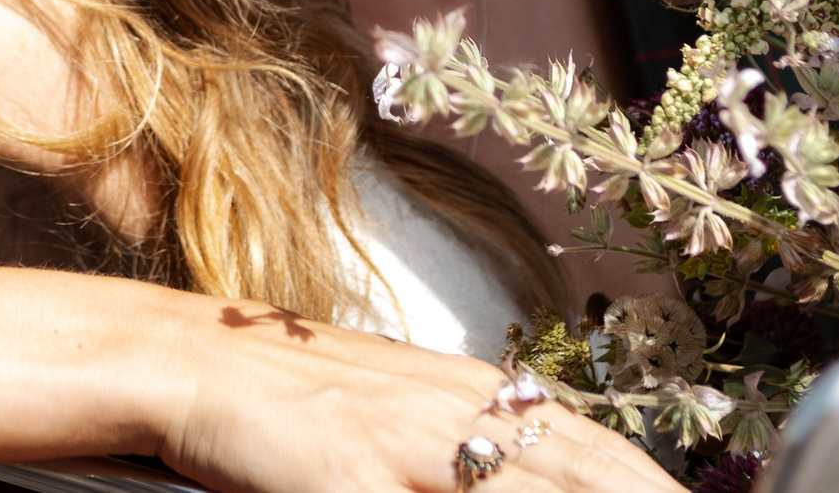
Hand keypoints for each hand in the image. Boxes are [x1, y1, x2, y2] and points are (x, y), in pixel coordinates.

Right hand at [162, 305, 679, 492]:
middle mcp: (449, 411)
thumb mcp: (388, 416)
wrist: (185, 359)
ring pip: (510, 489)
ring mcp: (400, 444)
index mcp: (466, 393)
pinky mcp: (345, 478)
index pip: (591, 448)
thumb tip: (516, 467)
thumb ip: (456, 451)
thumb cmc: (286, 401)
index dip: (653, 484)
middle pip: (576, 468)